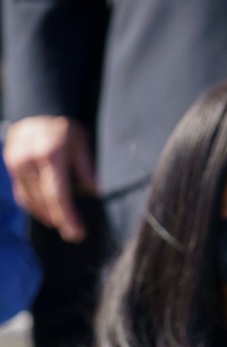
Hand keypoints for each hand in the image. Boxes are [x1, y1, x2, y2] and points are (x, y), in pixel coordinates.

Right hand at [5, 115, 95, 241]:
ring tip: (63, 226)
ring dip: (46, 216)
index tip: (77, 233)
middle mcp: (29, 162)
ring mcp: (16, 165)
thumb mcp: (81, 141)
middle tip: (75, 235)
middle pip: (44, 201)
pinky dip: (34, 207)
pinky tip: (47, 214)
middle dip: (60, 220)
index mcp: (50, 156)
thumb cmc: (64, 128)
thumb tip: (95, 190)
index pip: (58, 195)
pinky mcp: (11, 167)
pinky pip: (22, 193)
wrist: (36, 112)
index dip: (67, 217)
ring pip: (30, 200)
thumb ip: (86, 166)